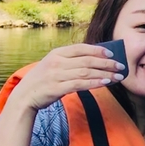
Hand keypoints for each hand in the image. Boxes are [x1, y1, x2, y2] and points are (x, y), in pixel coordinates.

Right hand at [9, 44, 124, 111]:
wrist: (24, 97)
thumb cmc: (43, 80)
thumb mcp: (53, 65)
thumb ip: (70, 61)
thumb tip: (97, 60)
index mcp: (56, 53)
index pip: (81, 48)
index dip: (97, 49)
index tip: (111, 53)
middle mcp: (56, 62)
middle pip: (87, 60)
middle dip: (106, 63)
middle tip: (120, 66)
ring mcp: (56, 75)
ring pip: (86, 72)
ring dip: (104, 74)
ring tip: (117, 76)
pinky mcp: (56, 88)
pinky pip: (80, 84)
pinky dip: (95, 83)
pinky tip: (105, 83)